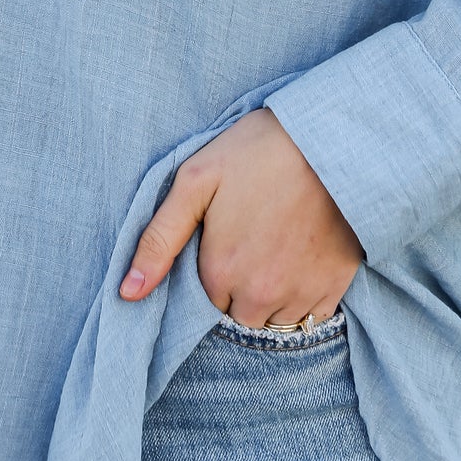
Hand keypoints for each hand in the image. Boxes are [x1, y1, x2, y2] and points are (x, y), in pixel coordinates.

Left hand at [120, 108, 362, 327]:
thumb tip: (127, 293)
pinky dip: (306, 298)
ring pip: (275, 321)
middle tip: (255, 240)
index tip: (229, 238)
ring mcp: (299, 296)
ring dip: (274, 297)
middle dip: (242, 288)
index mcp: (219, 273)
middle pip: (240, 314)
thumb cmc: (257, 152)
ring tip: (280, 248)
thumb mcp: (195, 181)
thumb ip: (158, 240)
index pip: (207, 299)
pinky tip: (305, 260)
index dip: (216, 268)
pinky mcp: (333, 288)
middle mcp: (259, 296)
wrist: (329, 139)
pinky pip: (312, 318)